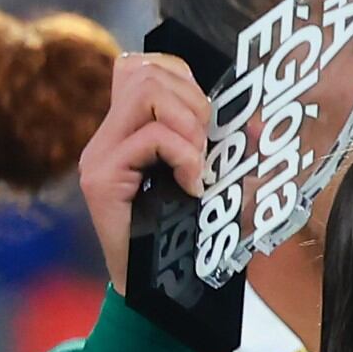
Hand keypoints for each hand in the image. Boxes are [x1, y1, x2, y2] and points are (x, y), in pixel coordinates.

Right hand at [82, 53, 210, 283]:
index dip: (184, 78)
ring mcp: (99, 155)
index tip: (207, 120)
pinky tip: (193, 184)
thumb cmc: (186, 230)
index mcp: (129, 129)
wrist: (156, 285)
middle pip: (146, 71)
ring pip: (146, 92)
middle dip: (192, 101)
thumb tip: (253, 119)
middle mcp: (107, 136)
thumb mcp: (210, 175)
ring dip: (188, 124)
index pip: (143, 66)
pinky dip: (184, 155)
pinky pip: (151, 137)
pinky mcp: (100, 178)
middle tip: (206, 146)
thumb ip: (220, 144)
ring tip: (198, 164)